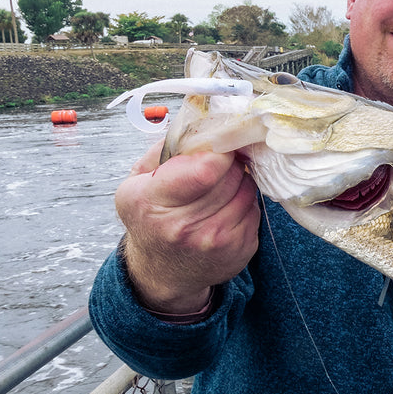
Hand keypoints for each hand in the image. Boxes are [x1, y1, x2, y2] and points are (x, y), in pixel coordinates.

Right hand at [115, 140, 260, 313]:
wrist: (163, 271)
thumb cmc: (150, 217)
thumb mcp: (137, 181)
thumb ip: (164, 148)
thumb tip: (204, 122)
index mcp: (152, 202)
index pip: (207, 168)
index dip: (219, 150)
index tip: (217, 145)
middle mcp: (183, 227)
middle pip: (231, 175)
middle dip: (229, 162)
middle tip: (219, 163)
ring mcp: (215, 242)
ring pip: (247, 189)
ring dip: (239, 181)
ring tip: (220, 185)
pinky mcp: (240, 250)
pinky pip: (255, 209)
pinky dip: (245, 201)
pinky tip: (226, 206)